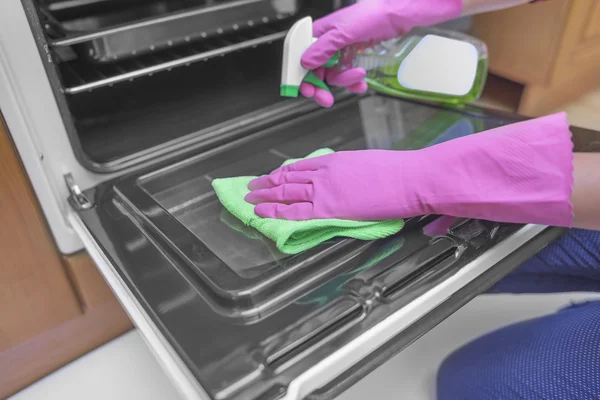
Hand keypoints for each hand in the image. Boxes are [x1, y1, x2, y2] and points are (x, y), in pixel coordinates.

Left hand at [246, 113, 573, 226]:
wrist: (410, 178)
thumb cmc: (400, 174)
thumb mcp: (371, 166)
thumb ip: (354, 174)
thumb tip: (350, 182)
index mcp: (336, 161)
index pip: (301, 167)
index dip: (283, 173)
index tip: (272, 176)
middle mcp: (325, 172)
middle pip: (288, 177)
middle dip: (266, 183)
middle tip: (250, 187)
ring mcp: (324, 189)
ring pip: (285, 192)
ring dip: (264, 196)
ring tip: (248, 200)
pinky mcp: (328, 207)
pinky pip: (295, 210)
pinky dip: (276, 211)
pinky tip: (262, 212)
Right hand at [300, 0, 463, 106]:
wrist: (397, 15)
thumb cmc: (370, 15)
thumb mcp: (343, 33)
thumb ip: (322, 49)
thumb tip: (304, 63)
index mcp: (318, 34)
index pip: (301, 58)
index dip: (301, 76)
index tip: (306, 90)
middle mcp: (327, 44)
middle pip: (315, 72)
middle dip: (321, 86)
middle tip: (326, 99)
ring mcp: (340, 52)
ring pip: (333, 76)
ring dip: (345, 81)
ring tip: (359, 75)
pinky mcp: (353, 58)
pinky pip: (347, 76)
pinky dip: (353, 83)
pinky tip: (361, 84)